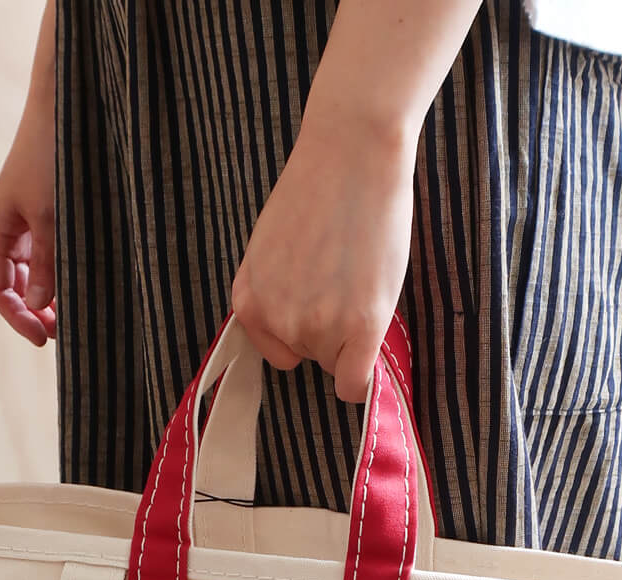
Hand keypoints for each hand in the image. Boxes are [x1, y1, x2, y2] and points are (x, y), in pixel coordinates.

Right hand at [0, 102, 57, 347]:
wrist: (65, 110)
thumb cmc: (51, 157)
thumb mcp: (50, 216)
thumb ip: (46, 263)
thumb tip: (37, 306)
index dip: (16, 318)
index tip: (43, 340)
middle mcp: (7, 230)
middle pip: (15, 287)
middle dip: (36, 312)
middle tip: (66, 334)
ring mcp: (26, 223)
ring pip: (34, 274)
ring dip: (50, 297)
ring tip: (76, 316)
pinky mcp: (46, 215)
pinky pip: (49, 256)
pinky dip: (61, 275)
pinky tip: (81, 288)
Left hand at [232, 111, 415, 401]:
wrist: (352, 153)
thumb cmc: (318, 191)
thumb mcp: (273, 251)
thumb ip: (277, 294)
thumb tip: (299, 334)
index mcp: (249, 302)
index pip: (280, 353)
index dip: (306, 331)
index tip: (322, 304)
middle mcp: (277, 321)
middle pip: (312, 357)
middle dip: (331, 329)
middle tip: (347, 280)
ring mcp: (318, 327)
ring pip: (338, 364)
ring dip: (354, 336)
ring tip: (361, 280)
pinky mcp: (359, 328)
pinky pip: (355, 384)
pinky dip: (364, 377)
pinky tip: (372, 341)